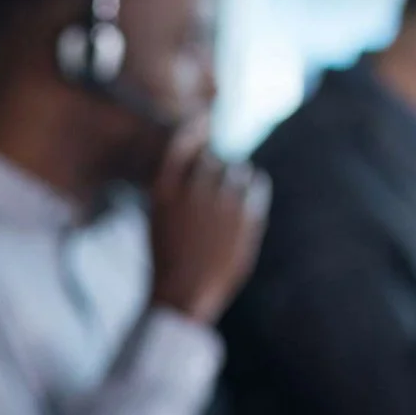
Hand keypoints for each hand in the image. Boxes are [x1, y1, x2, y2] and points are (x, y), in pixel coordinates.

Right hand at [147, 124, 268, 324]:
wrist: (184, 294)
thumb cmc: (169, 260)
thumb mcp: (159, 221)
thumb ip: (178, 190)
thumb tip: (206, 161)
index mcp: (164, 194)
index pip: (180, 145)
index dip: (194, 129)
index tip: (204, 120)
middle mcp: (192, 193)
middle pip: (212, 159)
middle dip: (215, 168)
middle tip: (215, 188)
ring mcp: (220, 205)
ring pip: (236, 170)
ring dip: (234, 177)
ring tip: (228, 200)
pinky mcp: (244, 218)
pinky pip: (256, 185)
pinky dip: (253, 187)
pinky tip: (246, 200)